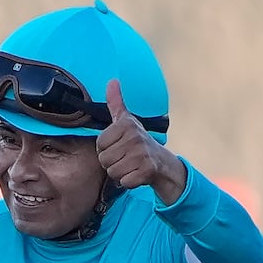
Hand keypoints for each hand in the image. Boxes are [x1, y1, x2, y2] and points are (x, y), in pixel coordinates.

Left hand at [96, 80, 186, 204]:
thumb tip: (112, 81)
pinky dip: (129, 182)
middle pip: (104, 160)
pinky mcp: (147, 171)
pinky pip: (124, 182)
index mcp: (126, 124)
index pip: (99, 145)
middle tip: (125, 158)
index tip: (118, 146)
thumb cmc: (138, 141)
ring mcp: (141, 155)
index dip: (106, 149)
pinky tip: (137, 174)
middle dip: (112, 163)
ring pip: (113, 172)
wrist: (163, 163)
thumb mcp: (126, 120)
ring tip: (130, 165)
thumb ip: (116, 102)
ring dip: (120, 173)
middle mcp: (134, 137)